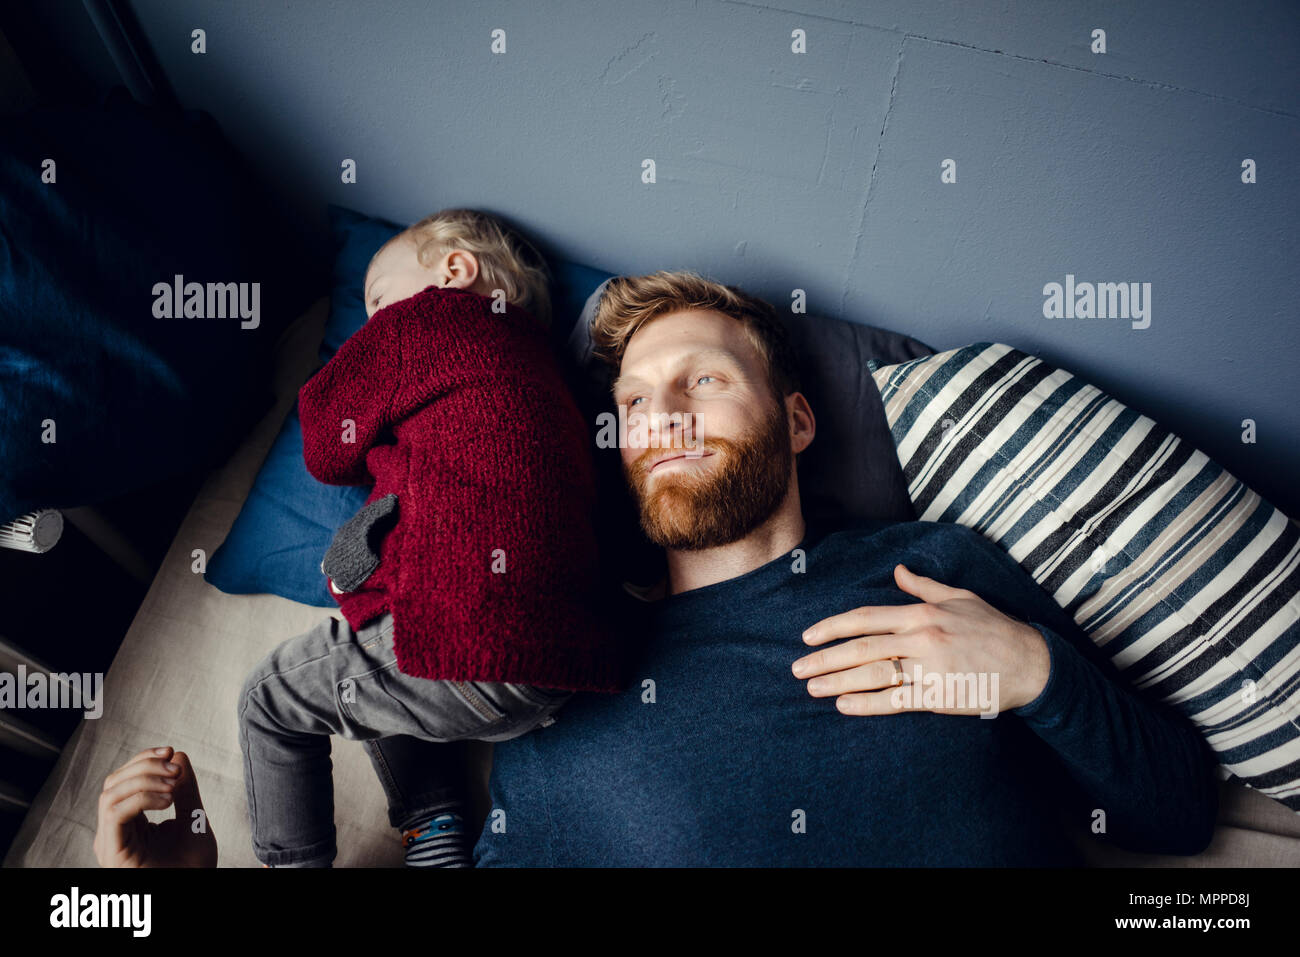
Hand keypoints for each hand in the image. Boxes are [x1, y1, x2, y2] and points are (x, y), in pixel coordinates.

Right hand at [93, 746, 217, 866]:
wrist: (197, 890)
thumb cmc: (193, 865)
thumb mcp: (194, 819)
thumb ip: (185, 790)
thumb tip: (179, 755)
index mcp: (129, 821)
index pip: (125, 778)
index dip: (145, 759)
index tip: (172, 751)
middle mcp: (114, 830)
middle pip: (114, 781)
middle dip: (145, 766)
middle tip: (176, 768)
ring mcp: (110, 842)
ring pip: (110, 793)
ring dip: (144, 780)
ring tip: (173, 785)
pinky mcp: (111, 852)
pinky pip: (114, 813)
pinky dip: (141, 798)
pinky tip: (167, 800)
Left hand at [790, 564, 1049, 715]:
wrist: (1031, 663)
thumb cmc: (995, 628)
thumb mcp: (960, 597)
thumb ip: (923, 586)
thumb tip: (898, 570)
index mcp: (922, 614)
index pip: (866, 618)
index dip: (833, 627)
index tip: (808, 636)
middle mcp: (921, 638)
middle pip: (862, 648)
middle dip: (825, 658)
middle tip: (797, 668)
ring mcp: (930, 669)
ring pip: (873, 674)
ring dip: (838, 681)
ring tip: (812, 688)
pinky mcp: (940, 696)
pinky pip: (897, 701)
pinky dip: (868, 703)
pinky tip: (845, 706)